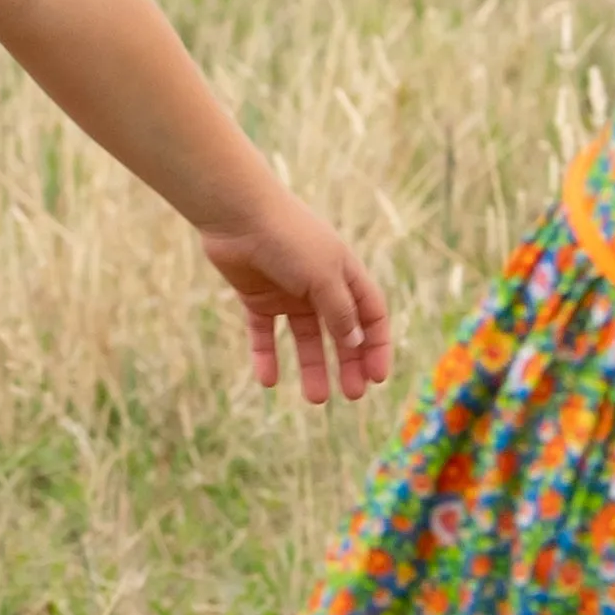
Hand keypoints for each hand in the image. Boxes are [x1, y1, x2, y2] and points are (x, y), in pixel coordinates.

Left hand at [191, 186, 393, 403]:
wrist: (237, 215)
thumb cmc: (288, 238)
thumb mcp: (323, 276)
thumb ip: (339, 311)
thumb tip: (355, 343)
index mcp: (345, 274)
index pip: (371, 315)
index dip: (377, 345)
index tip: (376, 377)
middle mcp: (319, 284)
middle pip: (341, 331)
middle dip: (349, 363)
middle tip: (352, 395)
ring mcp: (288, 292)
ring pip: (305, 338)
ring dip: (313, 367)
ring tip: (316, 399)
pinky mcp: (257, 297)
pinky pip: (264, 333)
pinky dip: (266, 356)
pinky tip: (268, 381)